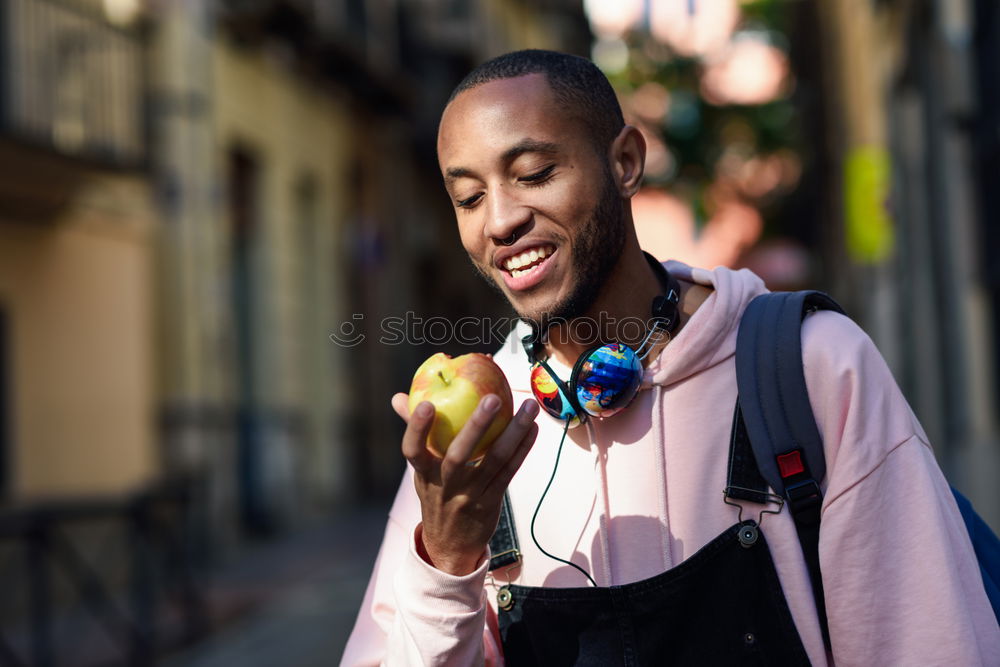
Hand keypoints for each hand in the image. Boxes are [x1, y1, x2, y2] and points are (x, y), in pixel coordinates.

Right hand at [392, 391, 538, 575]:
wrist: (450, 546)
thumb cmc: (436, 495)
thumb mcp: (421, 470)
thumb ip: (415, 432)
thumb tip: (398, 398)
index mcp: (424, 474)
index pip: (413, 451)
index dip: (417, 429)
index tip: (427, 404)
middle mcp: (445, 485)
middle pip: (458, 455)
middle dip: (476, 426)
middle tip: (493, 398)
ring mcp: (470, 495)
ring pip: (494, 461)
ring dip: (514, 431)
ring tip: (529, 407)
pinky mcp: (491, 501)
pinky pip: (508, 472)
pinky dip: (522, 449)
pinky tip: (533, 429)